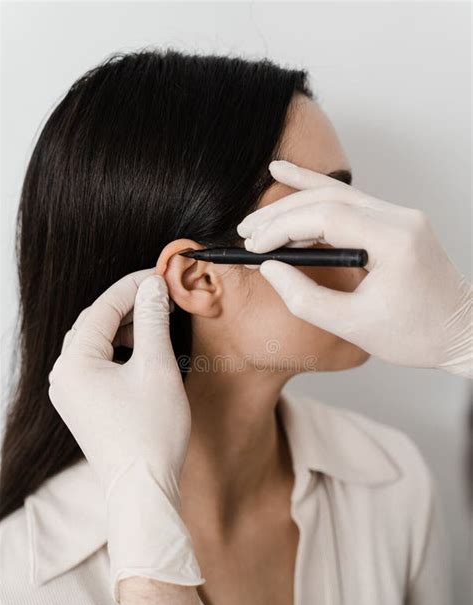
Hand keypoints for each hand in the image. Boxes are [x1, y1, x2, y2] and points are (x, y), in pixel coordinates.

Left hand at [48, 268, 203, 602]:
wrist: (143, 489)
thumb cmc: (151, 432)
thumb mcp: (157, 367)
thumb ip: (152, 320)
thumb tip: (152, 286)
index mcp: (74, 364)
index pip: (102, 309)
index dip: (133, 287)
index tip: (160, 275)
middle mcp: (63, 376)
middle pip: (96, 324)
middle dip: (129, 306)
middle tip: (161, 294)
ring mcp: (71, 393)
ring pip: (97, 345)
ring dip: (126, 328)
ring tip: (156, 319)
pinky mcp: (83, 406)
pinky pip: (98, 365)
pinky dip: (121, 352)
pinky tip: (143, 350)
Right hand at [238, 160, 471, 376]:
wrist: (462, 334)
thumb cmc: (416, 336)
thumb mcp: (353, 326)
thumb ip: (305, 298)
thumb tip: (269, 269)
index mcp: (394, 241)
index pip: (325, 218)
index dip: (282, 228)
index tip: (254, 246)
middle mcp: (400, 218)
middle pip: (328, 200)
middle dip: (281, 214)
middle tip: (246, 231)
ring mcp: (401, 216)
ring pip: (337, 195)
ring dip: (295, 203)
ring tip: (257, 216)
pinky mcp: (396, 222)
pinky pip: (351, 202)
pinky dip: (318, 196)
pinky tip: (289, 176)